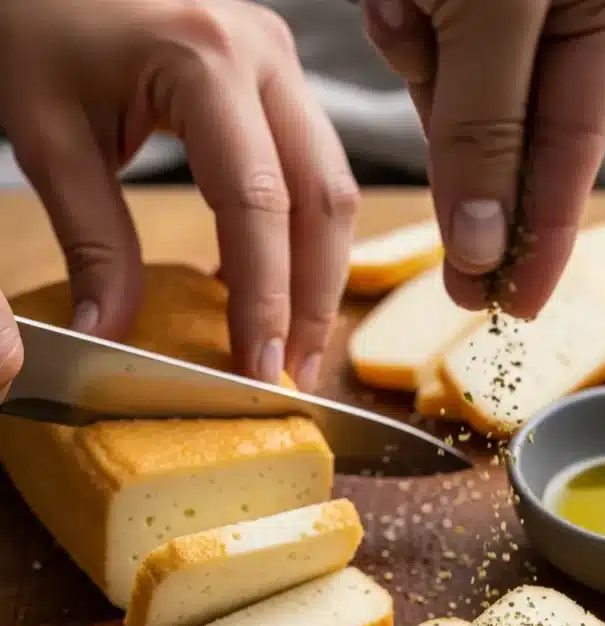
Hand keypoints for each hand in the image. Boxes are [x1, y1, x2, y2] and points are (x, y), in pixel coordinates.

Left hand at [0, 0, 358, 390]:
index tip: (262, 370)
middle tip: (294, 372)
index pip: (259, 204)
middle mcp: (262, 56)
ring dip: (318, 271)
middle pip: (322, 197)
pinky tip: (270, 283)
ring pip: (331, 184)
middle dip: (314, 297)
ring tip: (293, 341)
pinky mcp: (272, 77)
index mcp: (206, 61)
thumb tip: (111, 335)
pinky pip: (307, 166)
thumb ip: (93, 240)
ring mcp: (275, 62)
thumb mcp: (51, 137)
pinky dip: (298, 233)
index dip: (267, 297)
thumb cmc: (34, 24)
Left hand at [360, 0, 604, 316]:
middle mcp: (557, 15)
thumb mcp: (493, 13)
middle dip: (477, 205)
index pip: (572, 151)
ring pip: (452, 94)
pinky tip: (391, 1)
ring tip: (407, 26)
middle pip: (512, 139)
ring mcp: (494, 5)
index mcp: (602, 12)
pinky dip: (397, 34)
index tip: (520, 304)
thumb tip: (484, 245)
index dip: (545, 239)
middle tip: (463, 291)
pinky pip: (414, 43)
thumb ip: (486, 126)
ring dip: (423, 86)